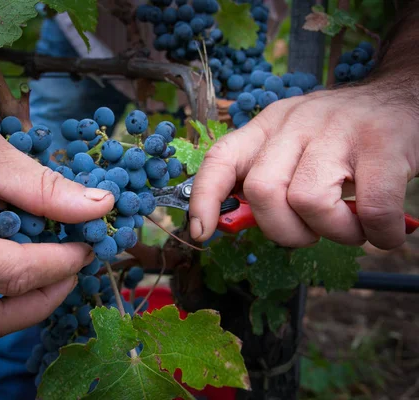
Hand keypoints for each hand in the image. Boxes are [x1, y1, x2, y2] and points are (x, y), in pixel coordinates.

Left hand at [189, 86, 418, 249]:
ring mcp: (339, 130)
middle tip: (310, 232)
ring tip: (353, 227)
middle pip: (262, 191)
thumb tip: (235, 222)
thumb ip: (268, 177)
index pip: (221, 158)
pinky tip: (385, 231)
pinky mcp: (383, 143)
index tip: (199, 231)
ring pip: (309, 201)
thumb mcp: (295, 145)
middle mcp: (296, 124)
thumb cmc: (342, 137)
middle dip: (283, 231)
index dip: (203, 197)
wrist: (405, 95)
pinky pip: (371, 209)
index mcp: (268, 126)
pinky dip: (378, 234)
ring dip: (334, 232)